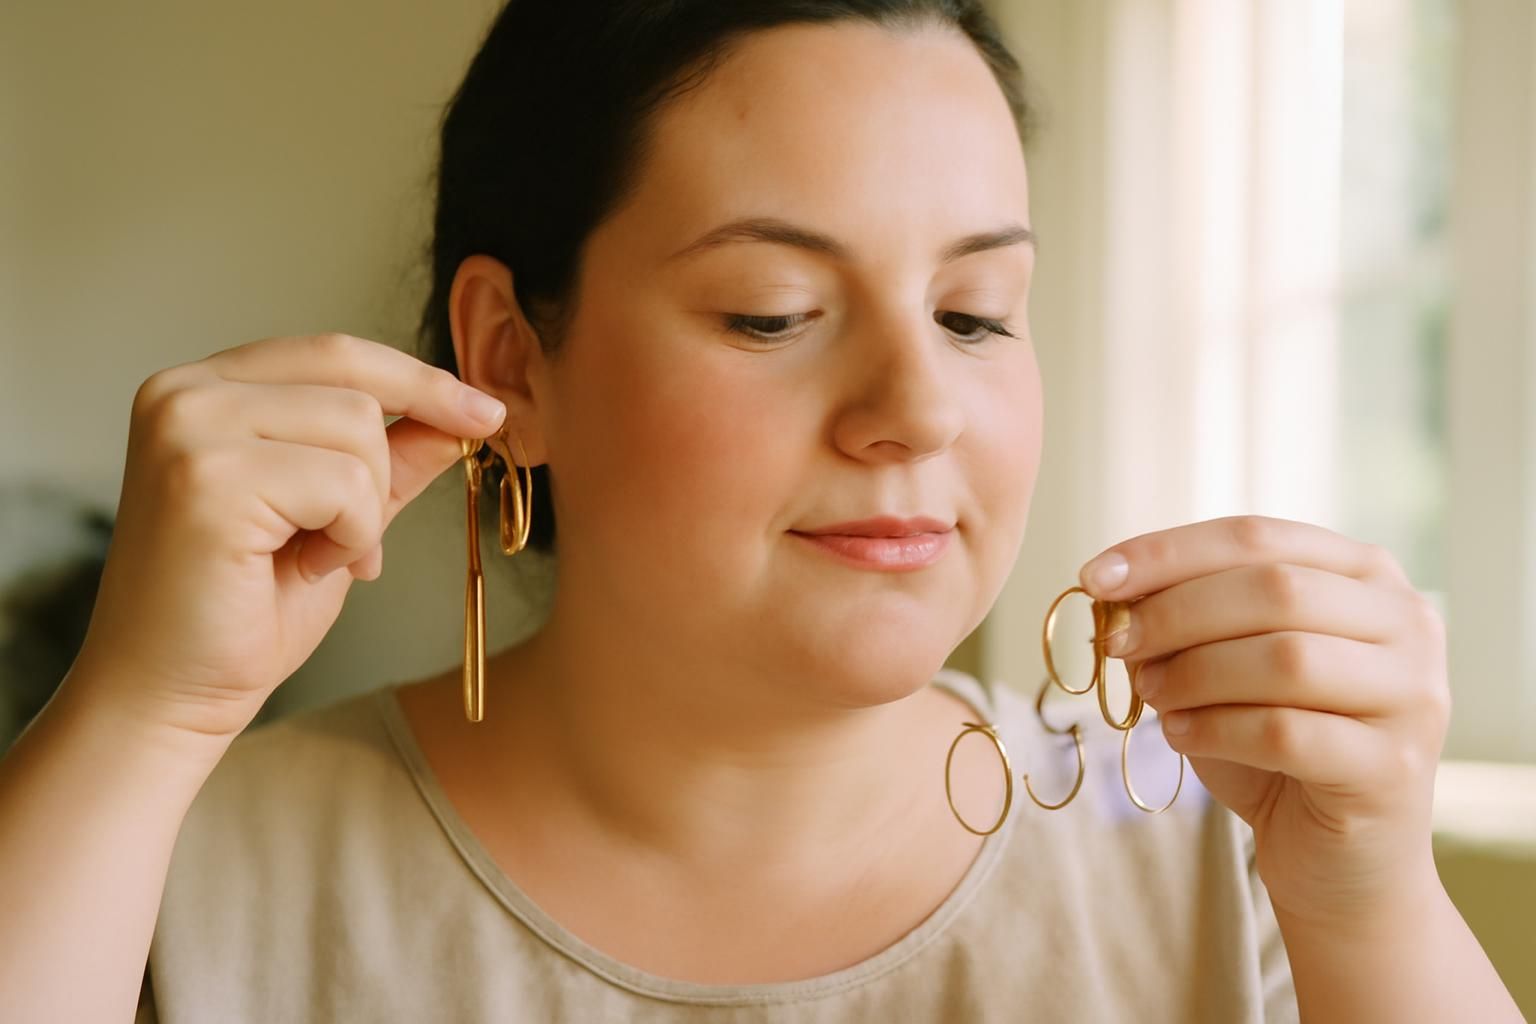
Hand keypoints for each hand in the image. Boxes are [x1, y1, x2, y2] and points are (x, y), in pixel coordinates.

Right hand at [65, 333, 506, 741]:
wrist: (172, 694)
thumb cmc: (244, 612)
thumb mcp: (338, 517)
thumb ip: (392, 459)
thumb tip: (463, 415)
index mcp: (205, 388)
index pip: (335, 354)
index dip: (418, 380)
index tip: (485, 412)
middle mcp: (185, 393)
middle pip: (355, 384)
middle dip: (387, 467)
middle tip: (360, 543)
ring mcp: (188, 428)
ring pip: (357, 429)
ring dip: (364, 510)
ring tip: (315, 557)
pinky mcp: (205, 477)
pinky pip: (343, 482)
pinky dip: (350, 536)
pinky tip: (304, 568)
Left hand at [1078, 515, 1449, 928]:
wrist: (1340, 858)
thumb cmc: (1276, 747)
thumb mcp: (1229, 665)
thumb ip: (1190, 620)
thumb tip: (1115, 589)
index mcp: (1366, 575)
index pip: (1256, 537)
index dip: (1168, 552)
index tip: (1094, 576)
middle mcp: (1407, 623)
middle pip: (1274, 590)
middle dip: (1176, 613)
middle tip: (1116, 642)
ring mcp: (1412, 695)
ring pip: (1285, 659)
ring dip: (1195, 672)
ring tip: (1150, 693)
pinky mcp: (1393, 768)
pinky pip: (1285, 732)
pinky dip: (1214, 729)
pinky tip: (1177, 735)